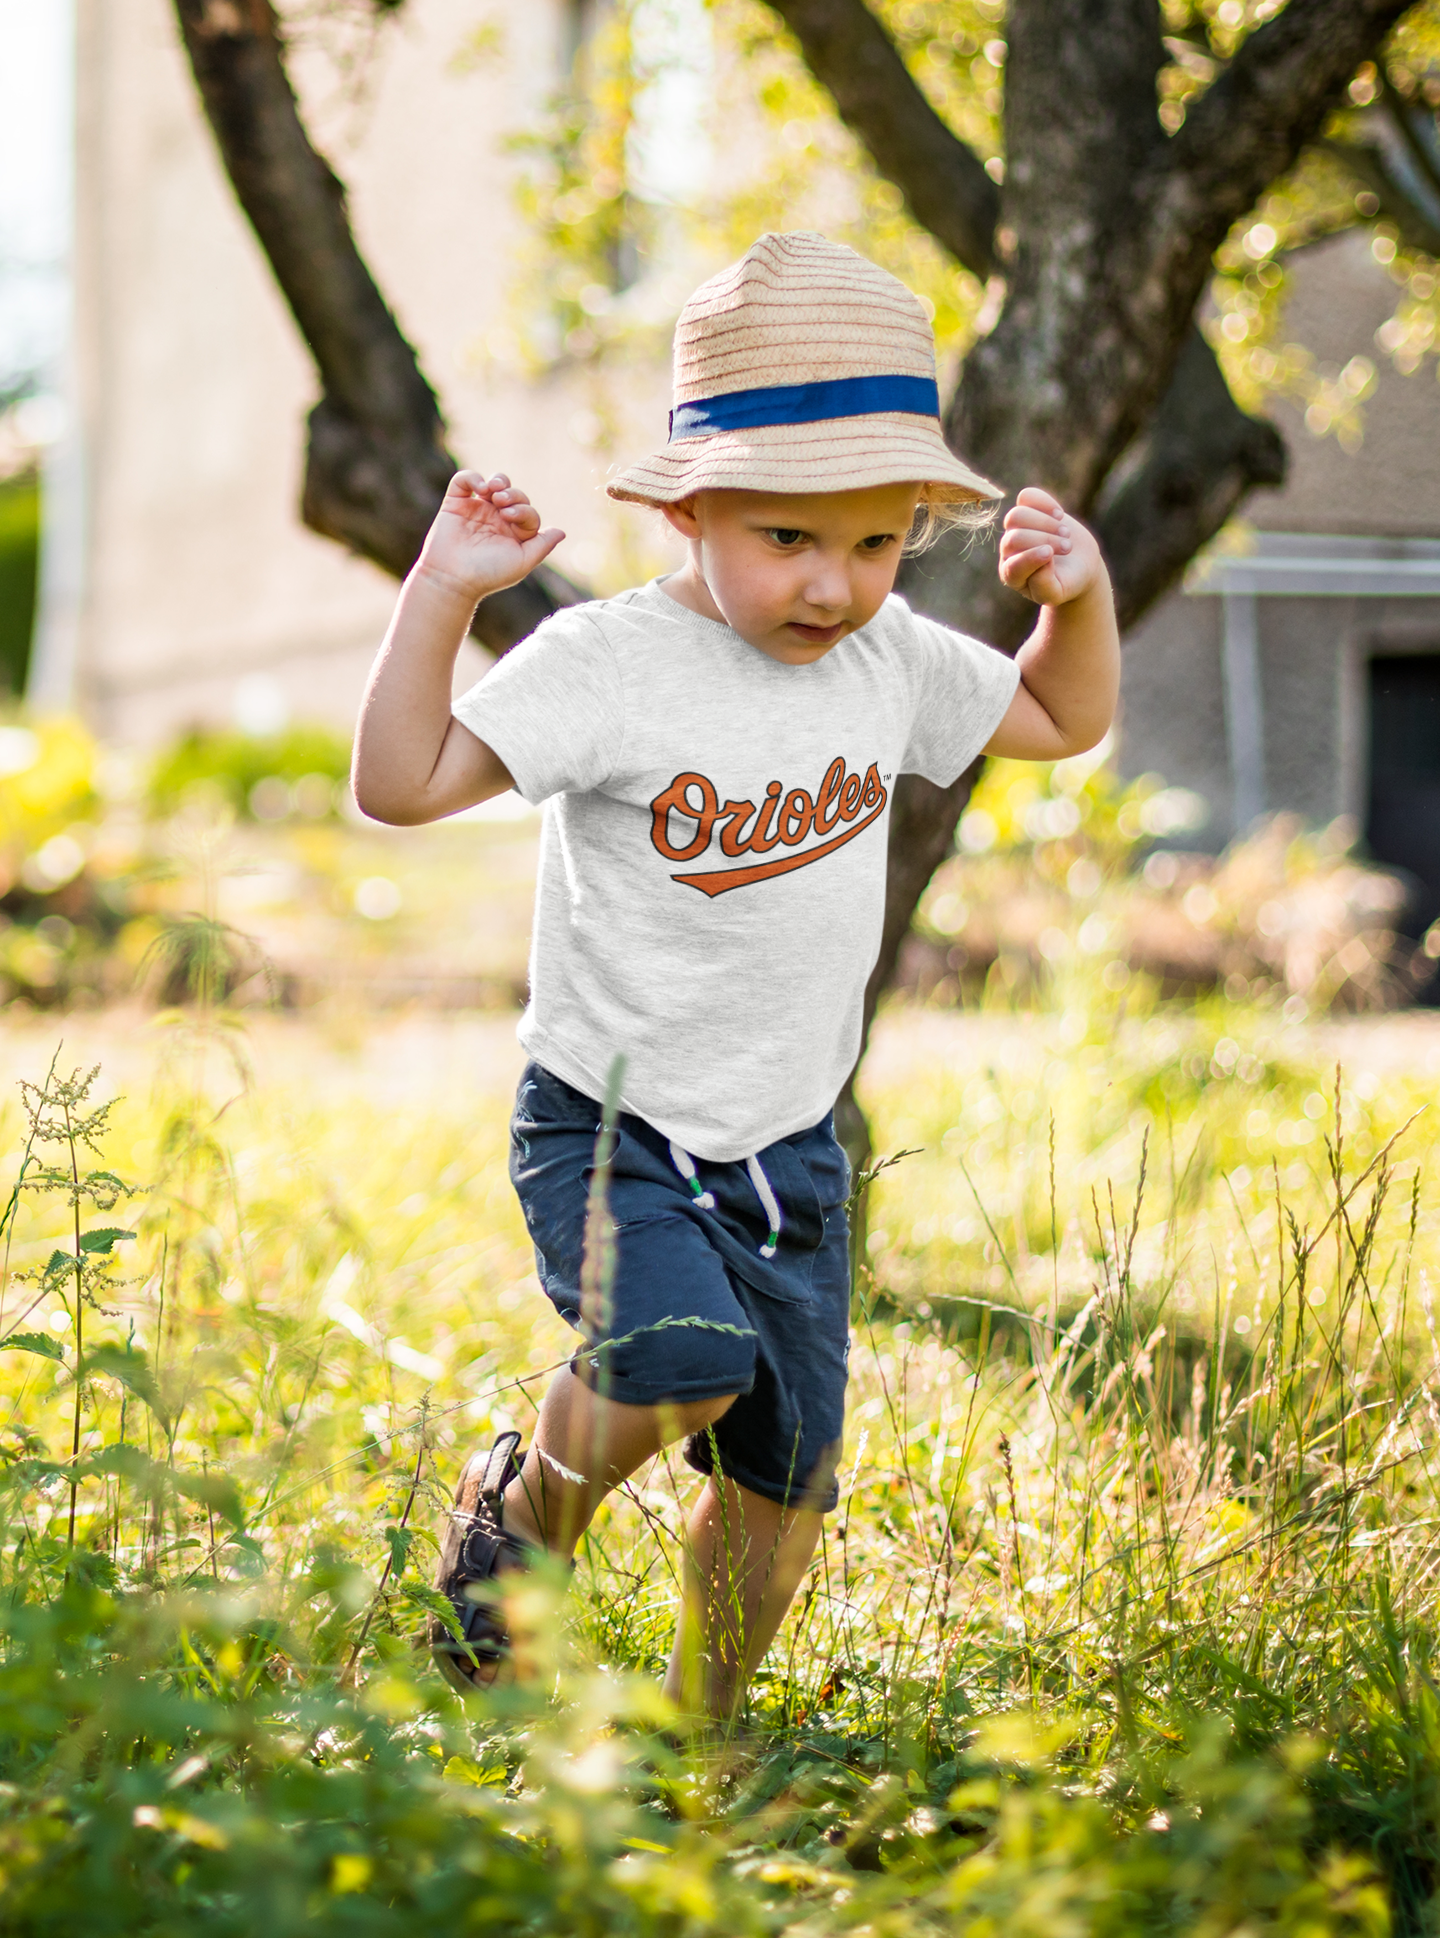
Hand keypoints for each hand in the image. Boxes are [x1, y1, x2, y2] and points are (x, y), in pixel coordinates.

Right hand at [414, 471, 564, 600]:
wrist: (453, 578)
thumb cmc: (488, 574)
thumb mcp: (522, 562)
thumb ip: (542, 546)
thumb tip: (562, 532)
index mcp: (514, 533)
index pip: (528, 512)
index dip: (524, 510)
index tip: (510, 517)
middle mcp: (496, 520)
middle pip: (514, 495)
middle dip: (513, 495)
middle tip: (503, 504)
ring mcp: (476, 510)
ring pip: (493, 483)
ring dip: (499, 482)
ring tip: (494, 491)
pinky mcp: (455, 504)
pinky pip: (465, 480)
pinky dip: (473, 478)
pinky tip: (479, 488)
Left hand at [999, 486, 1101, 605]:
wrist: (1079, 564)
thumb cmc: (1067, 582)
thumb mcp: (1058, 593)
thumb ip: (1045, 586)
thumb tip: (1041, 562)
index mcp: (1012, 575)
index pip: (1012, 565)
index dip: (1030, 558)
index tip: (1051, 554)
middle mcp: (1008, 551)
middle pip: (1015, 537)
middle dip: (1045, 540)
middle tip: (1067, 548)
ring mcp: (1016, 528)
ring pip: (1016, 515)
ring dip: (1045, 522)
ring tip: (1065, 533)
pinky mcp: (1029, 509)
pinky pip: (1027, 496)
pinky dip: (1044, 502)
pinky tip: (1059, 515)